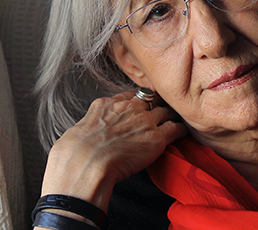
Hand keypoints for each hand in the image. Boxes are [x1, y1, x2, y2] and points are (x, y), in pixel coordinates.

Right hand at [40, 91, 186, 211]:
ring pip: (166, 111)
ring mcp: (145, 121)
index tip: (143, 105)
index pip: (130, 95)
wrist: (85, 163)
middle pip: (152, 99)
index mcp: (107, 104)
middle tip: (163, 110)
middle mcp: (128, 108)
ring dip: (170, 115)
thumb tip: (88, 132)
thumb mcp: (77, 129)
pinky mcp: (156, 138)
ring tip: (176, 119)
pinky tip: (183, 132)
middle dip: (157, 104)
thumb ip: (90, 125)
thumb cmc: (74, 153)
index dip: (139, 101)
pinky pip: (175, 128)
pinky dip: (180, 130)